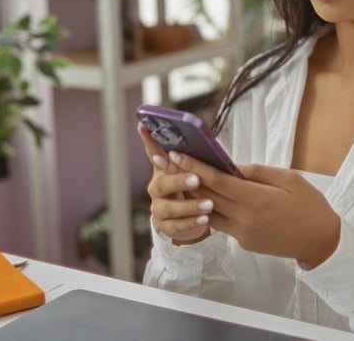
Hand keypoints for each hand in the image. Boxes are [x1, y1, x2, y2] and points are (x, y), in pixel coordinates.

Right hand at [138, 123, 211, 243]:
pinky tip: (205, 219)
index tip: (144, 125)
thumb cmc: (196, 189)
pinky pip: (176, 226)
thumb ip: (195, 159)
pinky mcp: (165, 226)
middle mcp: (157, 188)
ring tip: (209, 205)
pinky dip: (191, 223)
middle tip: (196, 179)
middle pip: (162, 183)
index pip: (153, 152)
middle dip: (179, 181)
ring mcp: (159, 208)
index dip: (148, 140)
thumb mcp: (197, 171)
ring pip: (169, 208)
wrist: (191, 219)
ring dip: (189, 206)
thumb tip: (205, 142)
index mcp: (163, 170)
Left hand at [169, 153, 340, 267]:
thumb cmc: (310, 205)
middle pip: (207, 197)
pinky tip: (208, 197)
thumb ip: (258, 172)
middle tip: (170, 162)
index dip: (195, 166)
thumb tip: (232, 166)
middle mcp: (245, 219)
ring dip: (195, 196)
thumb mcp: (289, 179)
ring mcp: (243, 234)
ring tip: (183, 178)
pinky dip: (212, 209)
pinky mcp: (244, 243)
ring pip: (209, 212)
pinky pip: (222, 224)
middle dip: (187, 178)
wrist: (321, 241)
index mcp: (257, 199)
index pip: (217, 181)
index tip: (178, 154)